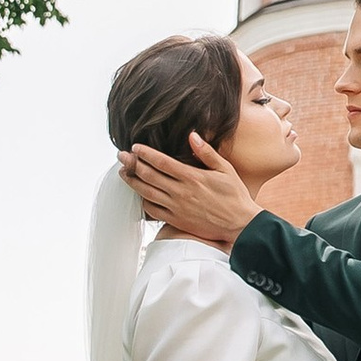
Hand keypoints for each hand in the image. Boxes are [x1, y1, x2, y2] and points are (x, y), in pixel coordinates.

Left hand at [121, 128, 261, 248]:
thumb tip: (192, 135)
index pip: (161, 162)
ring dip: (132, 182)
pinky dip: (143, 202)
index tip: (135, 147)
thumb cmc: (235, 196)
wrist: (239, 225)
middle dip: (132, 164)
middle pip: (148, 176)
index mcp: (192, 177)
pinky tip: (140, 195)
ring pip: (146, 193)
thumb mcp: (225, 169)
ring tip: (123, 173)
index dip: (145, 154)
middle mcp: (181, 192)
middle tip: (121, 156)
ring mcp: (177, 208)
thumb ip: (207, 153)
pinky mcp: (176, 221)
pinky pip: (153, 211)